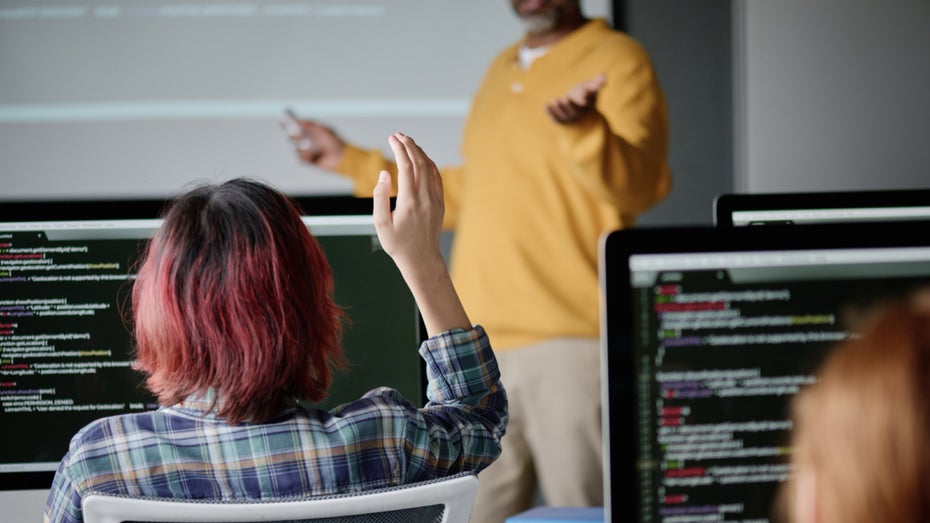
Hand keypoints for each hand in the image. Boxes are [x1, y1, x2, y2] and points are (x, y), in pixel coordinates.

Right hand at [285, 116, 346, 170]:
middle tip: (294, 133)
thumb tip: (298, 121)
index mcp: (309, 132)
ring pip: (296, 149)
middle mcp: (305, 141)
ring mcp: (306, 151)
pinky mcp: (307, 161)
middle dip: (293, 135)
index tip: (282, 120)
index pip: (295, 127)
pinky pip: (301, 158)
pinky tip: (313, 155)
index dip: (287, 124)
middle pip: (292, 137)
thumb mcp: (322, 130)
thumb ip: (310, 125)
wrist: (341, 156)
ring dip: (302, 147)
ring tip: (309, 145)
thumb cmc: (333, 141)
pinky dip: (306, 156)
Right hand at [372, 133, 469, 335]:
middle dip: (409, 145)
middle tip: (398, 135)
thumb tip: (384, 175)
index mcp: (409, 202)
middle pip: (420, 162)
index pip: (405, 167)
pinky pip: (436, 177)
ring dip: (419, 152)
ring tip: (408, 143)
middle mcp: (425, 198)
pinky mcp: (440, 203)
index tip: (391, 138)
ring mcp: (435, 200)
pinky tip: (421, 159)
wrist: (421, 259)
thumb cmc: (398, 244)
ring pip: (430, 168)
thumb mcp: (380, 224)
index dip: (399, 149)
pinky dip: (429, 164)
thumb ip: (379, 197)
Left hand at [545, 74, 605, 123]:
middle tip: (565, 100)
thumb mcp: (592, 88)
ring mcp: (569, 118)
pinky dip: (549, 112)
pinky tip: (545, 105)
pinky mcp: (560, 120)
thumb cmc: (586, 94)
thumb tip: (603, 76)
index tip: (583, 99)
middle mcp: (578, 114)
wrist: (578, 107)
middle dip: (569, 106)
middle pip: (574, 112)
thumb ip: (597, 83)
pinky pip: (555, 118)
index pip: (586, 104)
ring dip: (558, 109)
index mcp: (587, 106)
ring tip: (554, 100)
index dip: (583, 100)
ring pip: (563, 116)